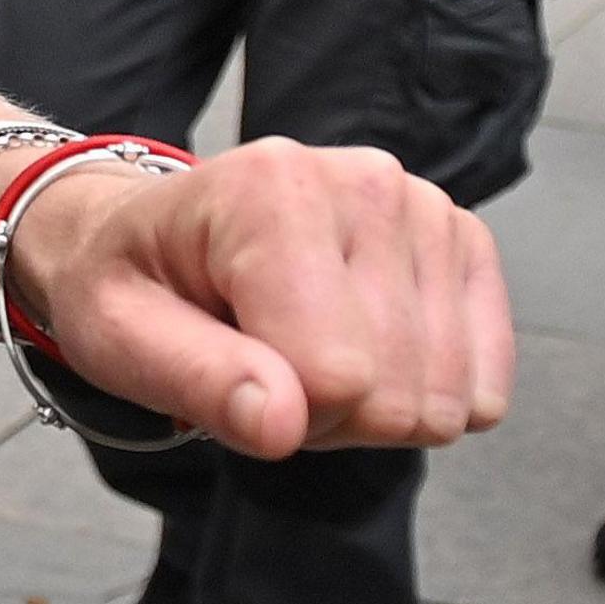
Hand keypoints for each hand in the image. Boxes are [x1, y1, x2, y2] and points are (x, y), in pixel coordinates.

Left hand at [0, 137, 512, 457]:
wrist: (161, 236)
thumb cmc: (137, 285)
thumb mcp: (122, 339)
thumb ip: (199, 381)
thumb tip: (282, 422)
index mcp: (270, 190)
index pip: (334, 376)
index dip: (280, 412)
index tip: (229, 367)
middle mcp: (363, 181)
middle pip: (395, 395)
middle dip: (324, 414)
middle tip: (263, 363)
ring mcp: (425, 206)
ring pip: (444, 399)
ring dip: (370, 407)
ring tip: (302, 350)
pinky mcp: (464, 242)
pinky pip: (483, 384)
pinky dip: (423, 393)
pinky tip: (363, 348)